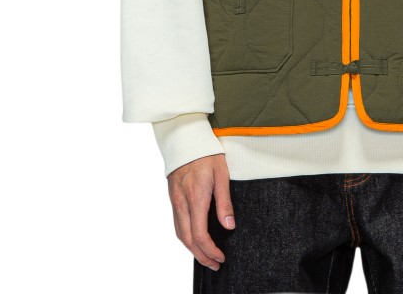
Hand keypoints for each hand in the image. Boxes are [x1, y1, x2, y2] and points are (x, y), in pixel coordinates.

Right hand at [167, 153, 235, 270]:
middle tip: (214, 264)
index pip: (199, 234)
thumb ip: (224, 202)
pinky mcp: (173, 197)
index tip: (221, 257)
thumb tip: (229, 226)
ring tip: (206, 256)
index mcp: (196, 197)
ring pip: (179, 233)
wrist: (186, 139)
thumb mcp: (222, 175)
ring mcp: (175, 200)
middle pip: (187, 239)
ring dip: (192, 249)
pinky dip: (185, 237)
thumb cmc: (207, 154)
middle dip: (201, 256)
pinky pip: (177, 223)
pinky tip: (194, 239)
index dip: (210, 250)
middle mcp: (182, 202)